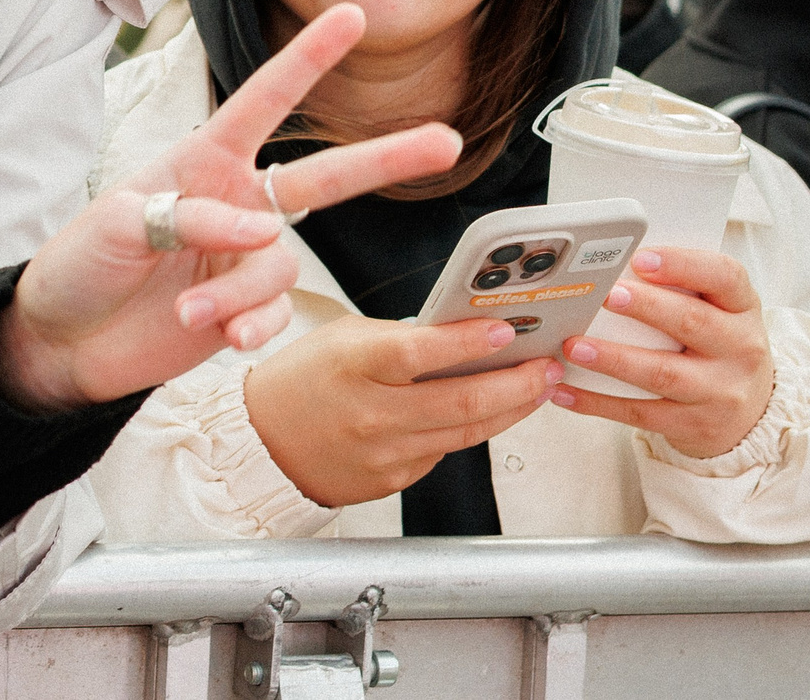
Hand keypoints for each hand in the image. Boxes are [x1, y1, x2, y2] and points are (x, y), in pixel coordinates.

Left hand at [0, 3, 462, 412]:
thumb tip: (263, 227)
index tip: (352, 17)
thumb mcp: (119, 224)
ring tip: (196, 311)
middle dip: (386, 157)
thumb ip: (192, 215)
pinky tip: (223, 337)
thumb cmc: (79, 264)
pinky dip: (252, 323)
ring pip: (281, 262)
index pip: (264, 100)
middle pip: (324, 175)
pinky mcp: (242, 310)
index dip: (308, 58)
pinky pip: (273, 312)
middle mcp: (234, 202)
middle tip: (447, 142)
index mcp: (202, 159)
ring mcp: (242, 257)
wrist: (63, 340)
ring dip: (242, 289)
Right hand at [242, 315, 558, 506]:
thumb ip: (400, 337)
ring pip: (466, 433)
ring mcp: (384, 453)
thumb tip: (462, 335)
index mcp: (355, 365)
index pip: (421, 353)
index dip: (468, 342)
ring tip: (536, 387)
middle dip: (516, 383)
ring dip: (509, 409)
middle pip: (462, 402)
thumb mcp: (343, 338)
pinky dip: (469, 431)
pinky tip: (489, 413)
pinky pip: (443, 453)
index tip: (507, 329)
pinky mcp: (393, 480)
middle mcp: (372, 413)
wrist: (263, 443)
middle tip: (546, 366)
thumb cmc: (301, 382)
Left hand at [550, 248, 774, 460]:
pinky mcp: (694, 424)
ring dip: (614, 359)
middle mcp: (740, 348)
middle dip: (645, 307)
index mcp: (743, 307)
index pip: (724, 276)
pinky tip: (566, 391)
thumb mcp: (720, 310)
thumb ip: (682, 287)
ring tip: (575, 346)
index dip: (683, 265)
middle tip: (606, 295)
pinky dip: (598, 402)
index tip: (642, 259)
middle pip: (692, 322)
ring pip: (663, 373)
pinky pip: (641, 413)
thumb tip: (614, 265)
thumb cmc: (721, 344)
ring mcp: (720, 391)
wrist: (752, 412)